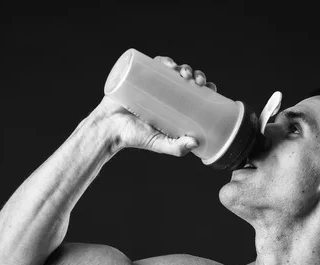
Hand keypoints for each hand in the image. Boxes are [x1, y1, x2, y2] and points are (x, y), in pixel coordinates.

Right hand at [94, 56, 217, 156]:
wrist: (108, 129)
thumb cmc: (134, 137)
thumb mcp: (159, 144)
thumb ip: (176, 148)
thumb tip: (196, 143)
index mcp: (174, 105)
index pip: (194, 92)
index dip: (205, 87)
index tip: (211, 88)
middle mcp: (164, 91)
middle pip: (186, 78)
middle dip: (196, 75)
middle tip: (198, 82)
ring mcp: (151, 82)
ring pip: (172, 69)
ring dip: (182, 66)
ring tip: (184, 73)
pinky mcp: (138, 76)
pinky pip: (152, 64)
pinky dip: (162, 61)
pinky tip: (169, 64)